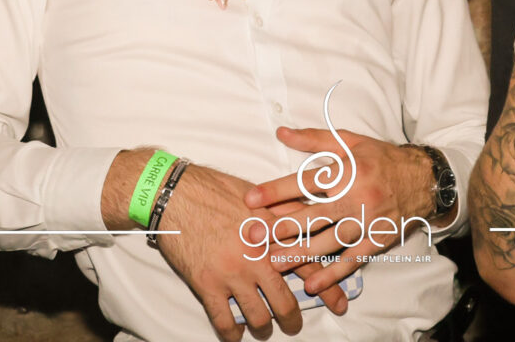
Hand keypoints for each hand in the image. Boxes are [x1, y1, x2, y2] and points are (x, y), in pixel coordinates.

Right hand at [156, 163, 341, 340]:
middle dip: (292, 319)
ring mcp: (232, 272)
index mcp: (273, 232)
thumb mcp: (257, 195)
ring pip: (258, 316)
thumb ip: (284, 211)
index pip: (309, 264)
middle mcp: (257, 256)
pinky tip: (235, 333)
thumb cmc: (214, 189)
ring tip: (263, 330)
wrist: (174, 193)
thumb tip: (308, 217)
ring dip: (263, 329)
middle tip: (293, 325)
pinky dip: (232, 333)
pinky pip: (224, 321)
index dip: (328, 287)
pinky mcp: (207, 284)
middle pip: (285, 300)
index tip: (340, 303)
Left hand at [243, 127, 435, 294]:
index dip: (276, 191)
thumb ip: (314, 139)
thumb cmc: (381, 158)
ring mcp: (367, 223)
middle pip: (312, 216)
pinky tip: (312, 284)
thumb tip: (282, 132)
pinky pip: (352, 260)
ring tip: (272, 262)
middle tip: (253, 237)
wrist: (424, 180)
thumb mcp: (349, 142)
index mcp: (347, 171)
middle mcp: (356, 198)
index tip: (251, 199)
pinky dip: (332, 273)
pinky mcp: (377, 241)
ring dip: (299, 254)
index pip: (305, 182)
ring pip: (328, 242)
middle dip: (280, 228)